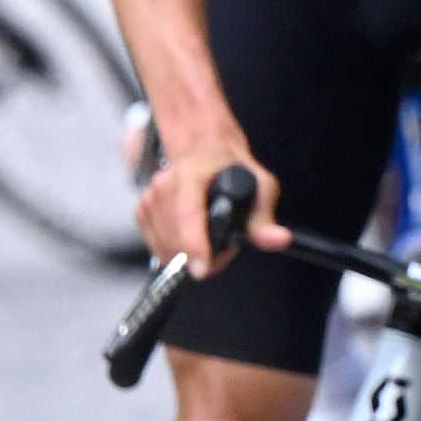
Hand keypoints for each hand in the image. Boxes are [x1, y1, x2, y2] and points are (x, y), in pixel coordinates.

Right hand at [141, 142, 268, 275]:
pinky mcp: (142, 211)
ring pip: (165, 246)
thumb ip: (265, 219)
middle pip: (176, 237)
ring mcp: (150, 198)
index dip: (194, 245)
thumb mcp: (260, 186)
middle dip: (203, 255)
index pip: (187, 214)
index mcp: (191, 174)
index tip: (202, 269)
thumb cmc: (231, 168)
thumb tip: (278, 239)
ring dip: (189, 254)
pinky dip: (175, 251)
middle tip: (224, 246)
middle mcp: (165, 184)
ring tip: (210, 238)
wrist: (203, 150)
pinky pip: (156, 246)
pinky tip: (191, 239)